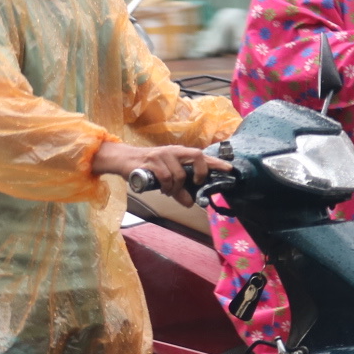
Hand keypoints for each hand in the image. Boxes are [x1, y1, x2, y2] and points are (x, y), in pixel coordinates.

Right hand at [92, 141, 230, 207]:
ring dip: (176, 187)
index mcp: (179, 153)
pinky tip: (161, 188)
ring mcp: (163, 154)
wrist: (124, 160)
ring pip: (179, 174)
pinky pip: (166, 177)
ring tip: (169, 191)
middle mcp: (174, 151)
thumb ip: (178, 190)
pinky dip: (166, 186)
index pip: (202, 156)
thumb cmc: (146, 169)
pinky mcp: (152, 161)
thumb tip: (190, 203)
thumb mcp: (165, 179)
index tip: (229, 169)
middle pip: (197, 156)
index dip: (217, 163)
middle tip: (197, 184)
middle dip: (201, 172)